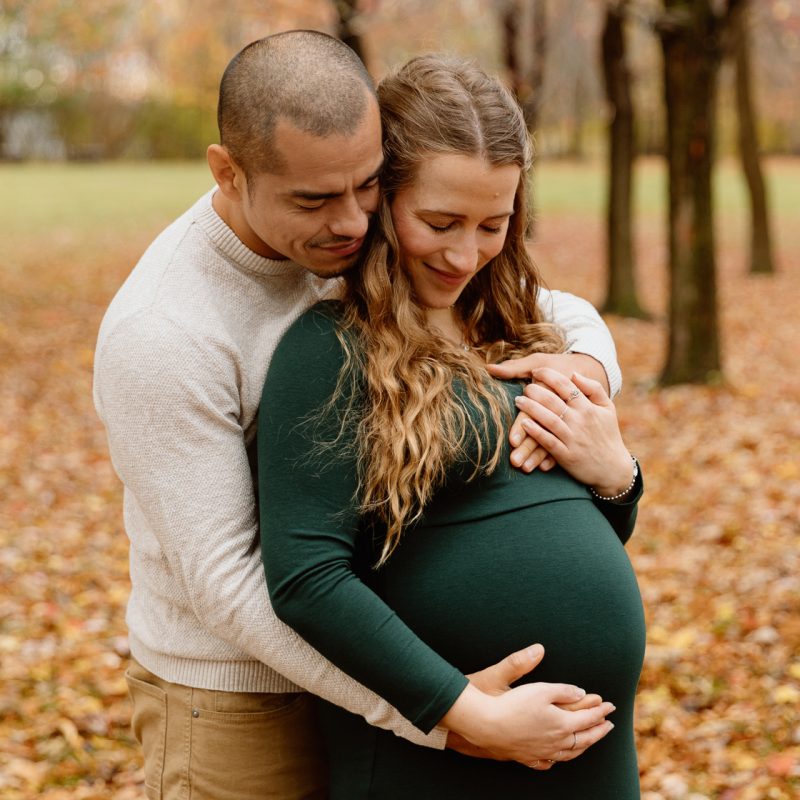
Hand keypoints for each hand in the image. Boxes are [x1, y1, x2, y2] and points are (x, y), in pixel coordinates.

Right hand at [442, 643, 615, 767]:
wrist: (487, 725)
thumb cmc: (513, 704)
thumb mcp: (540, 689)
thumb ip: (563, 690)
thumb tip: (582, 692)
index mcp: (562, 723)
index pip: (588, 717)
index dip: (601, 711)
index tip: (611, 705)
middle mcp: (557, 742)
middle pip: (584, 738)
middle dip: (598, 730)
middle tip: (609, 724)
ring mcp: (543, 752)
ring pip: (570, 753)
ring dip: (584, 746)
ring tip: (591, 741)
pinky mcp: (528, 757)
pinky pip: (548, 763)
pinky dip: (558, 760)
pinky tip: (557, 758)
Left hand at [513, 368, 632, 495]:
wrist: (613, 469)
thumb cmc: (608, 435)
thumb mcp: (608, 409)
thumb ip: (594, 389)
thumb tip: (574, 374)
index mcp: (588, 408)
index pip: (566, 386)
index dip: (548, 376)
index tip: (535, 371)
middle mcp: (580, 421)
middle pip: (554, 401)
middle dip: (535, 391)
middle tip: (524, 387)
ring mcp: (572, 439)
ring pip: (548, 419)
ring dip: (531, 408)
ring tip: (518, 401)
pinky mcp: (566, 456)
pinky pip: (548, 442)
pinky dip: (536, 432)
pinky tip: (524, 424)